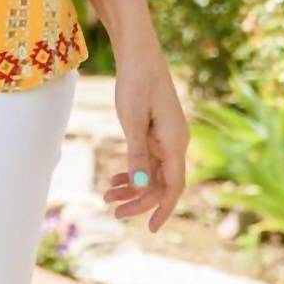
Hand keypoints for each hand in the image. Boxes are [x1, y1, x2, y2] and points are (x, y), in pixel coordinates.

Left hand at [104, 46, 187, 232]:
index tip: (150, 229)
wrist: (139, 55)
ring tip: (107, 197)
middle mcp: (175, 142)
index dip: (163, 209)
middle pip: (161, 183)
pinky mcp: (156, 131)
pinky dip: (133, 172)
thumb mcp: (132, 122)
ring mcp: (166, 137)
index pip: (174, 186)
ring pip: (153, 173)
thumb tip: (138, 187)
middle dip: (139, 200)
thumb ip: (136, 156)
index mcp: (175, 142)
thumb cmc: (136, 84)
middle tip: (114, 212)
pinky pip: (148, 160)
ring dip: (132, 187)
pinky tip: (116, 180)